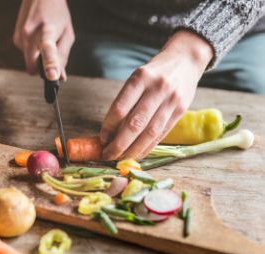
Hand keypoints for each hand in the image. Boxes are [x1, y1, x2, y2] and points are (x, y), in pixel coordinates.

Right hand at [13, 0, 74, 80]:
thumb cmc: (57, 14)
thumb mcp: (67, 34)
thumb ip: (63, 56)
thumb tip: (60, 77)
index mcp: (46, 31)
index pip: (47, 50)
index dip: (50, 64)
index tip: (52, 76)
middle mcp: (29, 34)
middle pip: (32, 68)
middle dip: (41, 70)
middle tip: (52, 61)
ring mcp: (19, 37)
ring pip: (30, 62)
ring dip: (38, 57)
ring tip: (45, 40)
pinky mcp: (15, 39)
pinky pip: (27, 55)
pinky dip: (34, 52)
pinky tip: (37, 38)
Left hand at [100, 30, 213, 160]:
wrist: (185, 60)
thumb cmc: (154, 72)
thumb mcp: (137, 78)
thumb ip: (126, 101)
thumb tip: (110, 131)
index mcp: (141, 77)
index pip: (120, 108)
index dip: (108, 127)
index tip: (102, 139)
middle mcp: (157, 88)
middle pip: (135, 124)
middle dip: (119, 144)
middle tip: (107, 154)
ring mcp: (171, 100)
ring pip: (150, 132)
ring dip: (133, 150)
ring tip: (120, 159)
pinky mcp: (181, 111)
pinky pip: (161, 134)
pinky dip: (147, 147)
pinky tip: (137, 154)